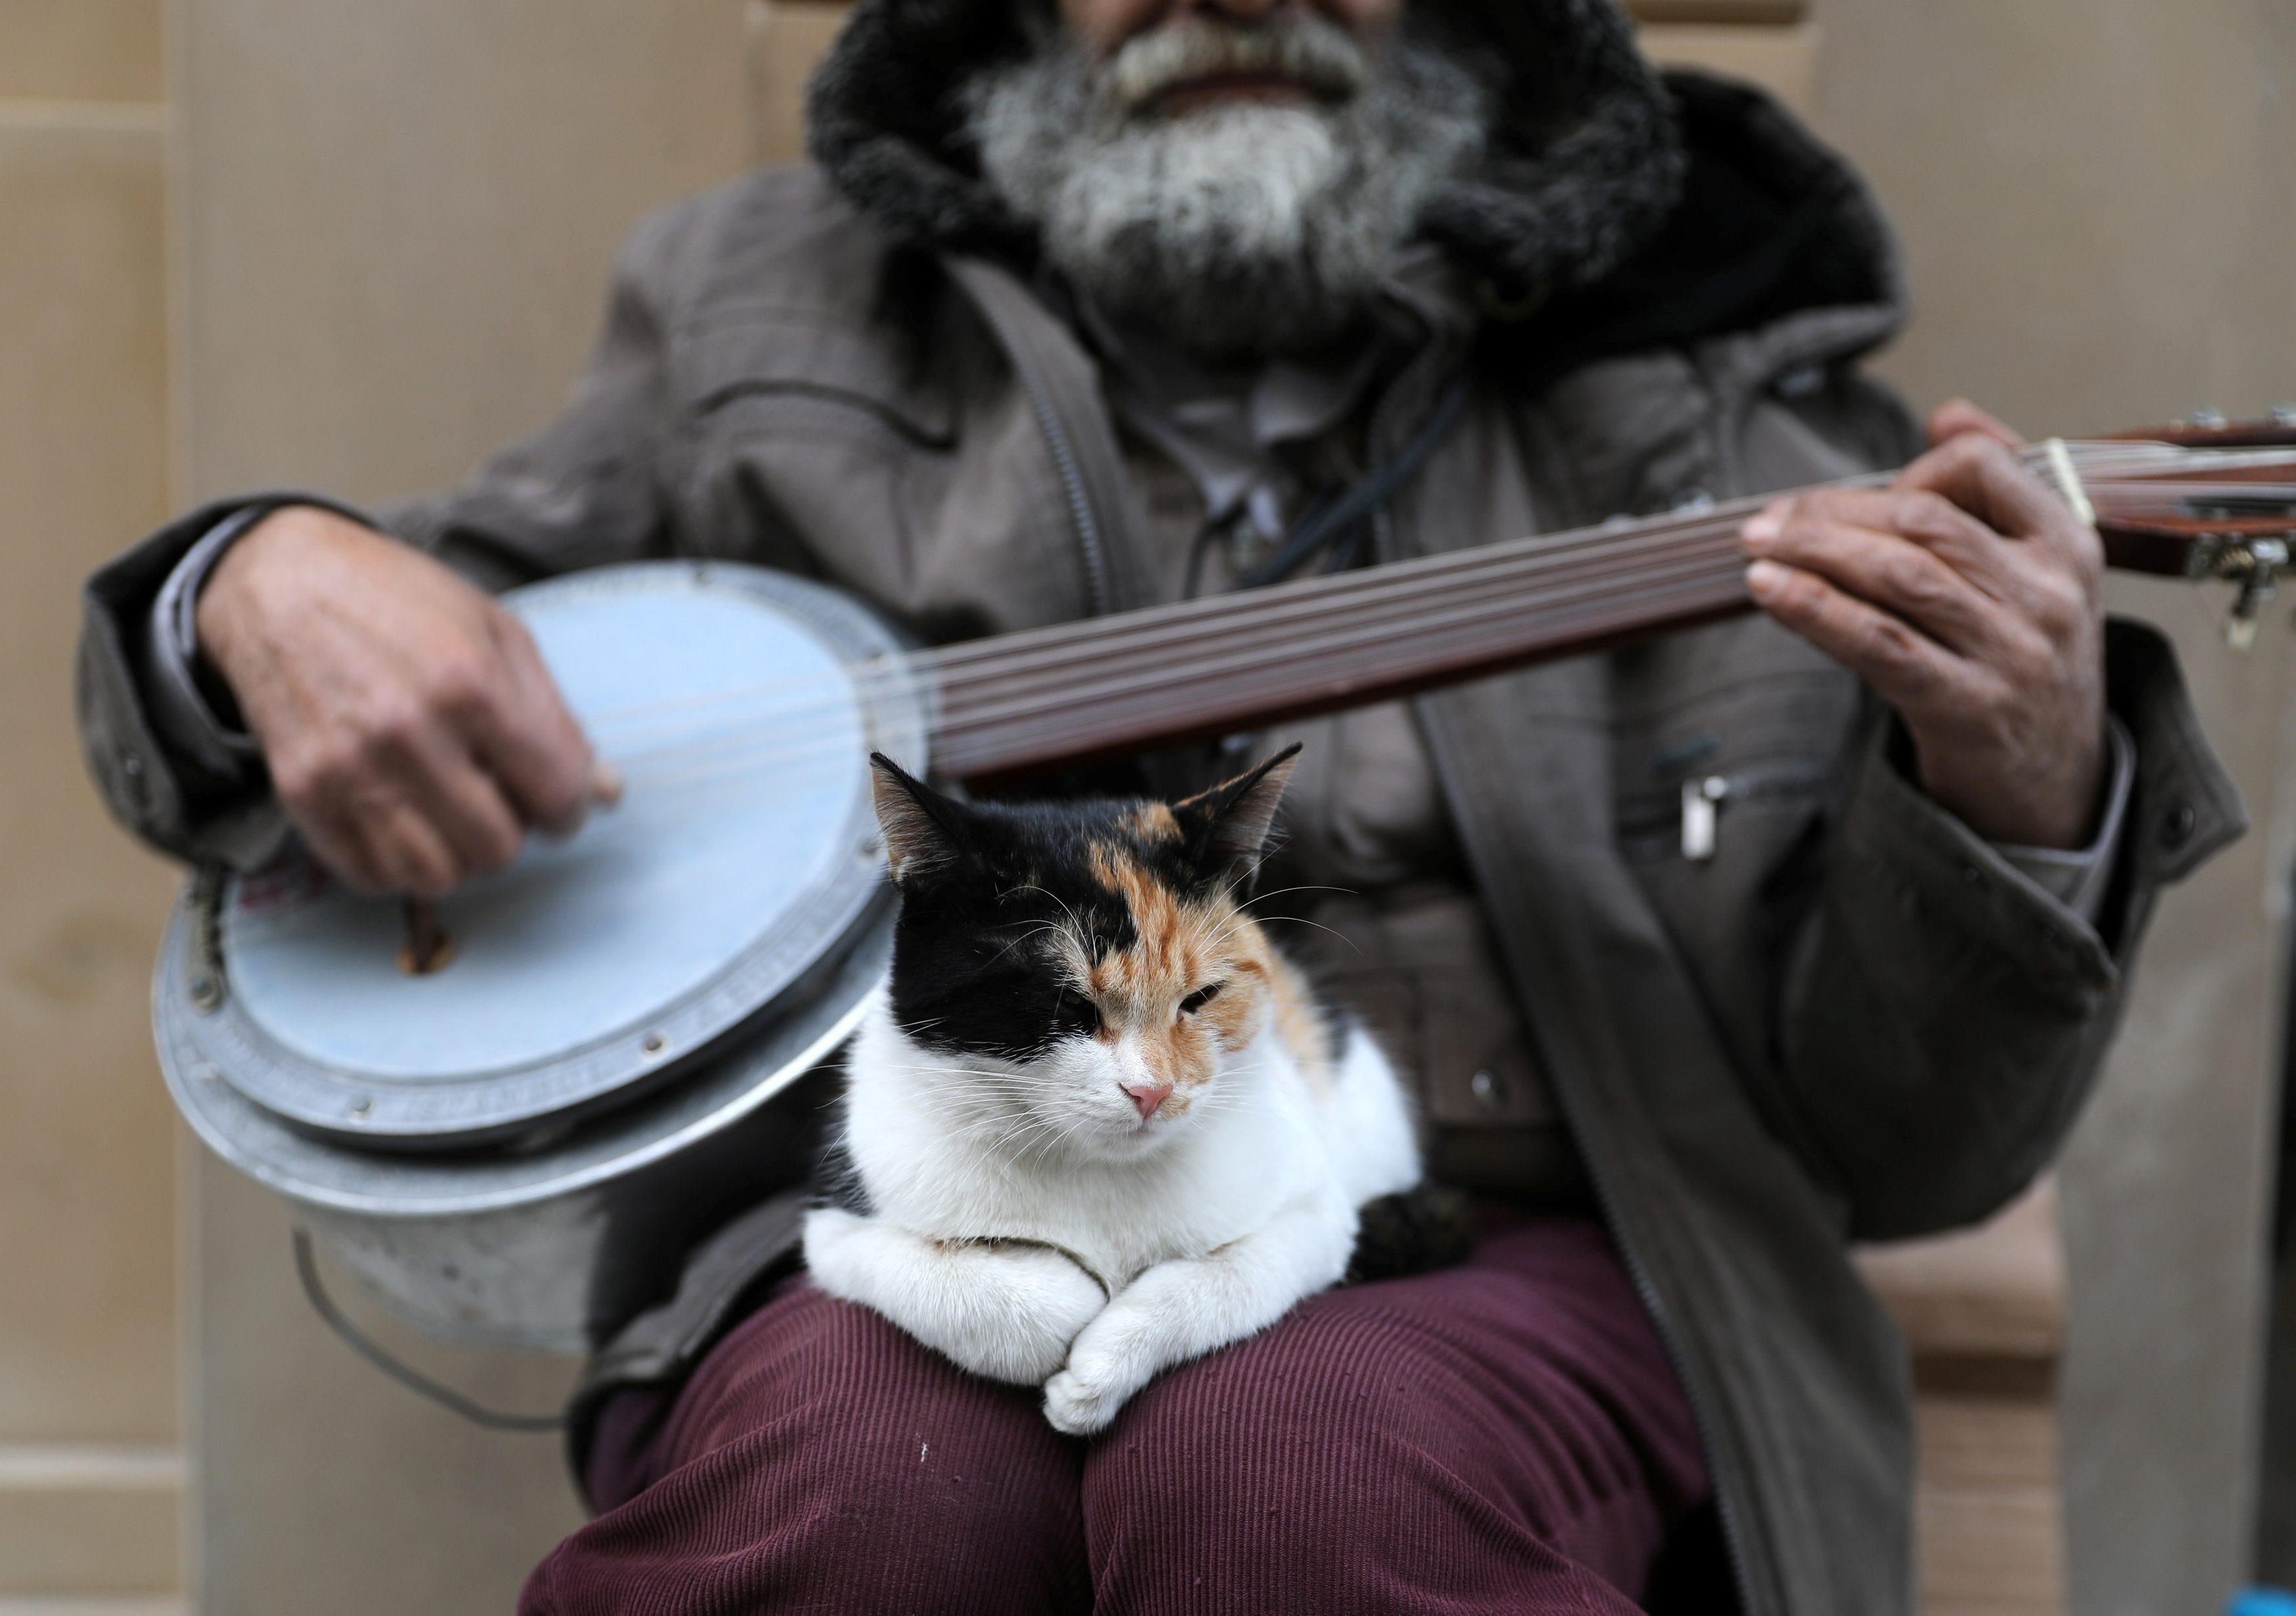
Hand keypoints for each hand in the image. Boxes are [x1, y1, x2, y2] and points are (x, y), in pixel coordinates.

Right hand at [197, 505, 613, 894]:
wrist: (280, 582)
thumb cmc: (400, 602)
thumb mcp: (498, 634)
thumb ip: (556, 719)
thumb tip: (606, 795)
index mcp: (469, 685)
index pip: (555, 793)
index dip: (569, 806)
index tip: (559, 800)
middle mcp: (407, 734)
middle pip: (498, 847)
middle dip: (512, 830)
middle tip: (498, 796)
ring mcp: (347, 769)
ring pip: (436, 875)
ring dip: (457, 855)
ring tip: (452, 810)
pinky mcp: (303, 794)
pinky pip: (371, 876)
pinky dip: (400, 864)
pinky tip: (406, 819)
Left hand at [1739, 401, 2106, 848]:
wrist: (2053, 781)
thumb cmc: (2023, 657)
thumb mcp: (2038, 571)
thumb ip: (1998, 490)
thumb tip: (1947, 412)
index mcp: (2067, 544)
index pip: (1982, 468)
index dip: (1910, 470)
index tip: (1865, 498)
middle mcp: (2048, 593)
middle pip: (1922, 522)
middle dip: (1832, 513)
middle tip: (1767, 520)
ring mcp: (2011, 652)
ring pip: (1897, 576)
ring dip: (1813, 552)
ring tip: (1756, 546)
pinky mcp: (1965, 707)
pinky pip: (1878, 643)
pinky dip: (1815, 608)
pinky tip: (1768, 590)